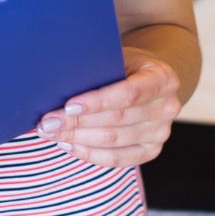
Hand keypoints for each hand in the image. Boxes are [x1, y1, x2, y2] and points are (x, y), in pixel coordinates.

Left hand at [36, 48, 180, 165]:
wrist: (148, 80)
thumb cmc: (124, 64)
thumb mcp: (116, 56)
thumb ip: (98, 67)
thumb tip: (57, 79)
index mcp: (162, 78)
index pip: (130, 93)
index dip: (98, 102)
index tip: (68, 106)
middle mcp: (168, 107)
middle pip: (117, 120)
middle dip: (77, 122)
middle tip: (46, 122)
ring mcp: (161, 132)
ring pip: (114, 141)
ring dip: (78, 138)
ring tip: (51, 133)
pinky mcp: (151, 151)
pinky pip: (118, 159)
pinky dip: (90, 153)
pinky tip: (68, 145)